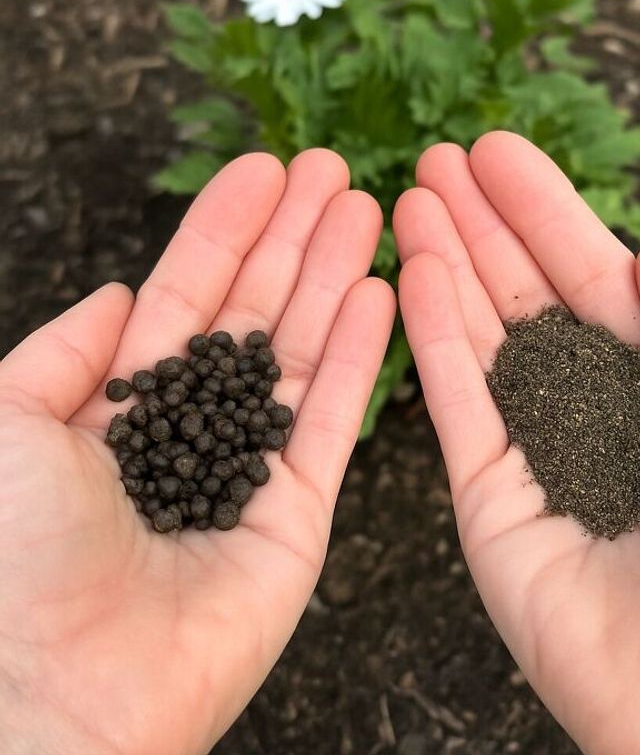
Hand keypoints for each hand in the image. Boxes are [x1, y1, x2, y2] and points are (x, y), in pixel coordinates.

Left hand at [0, 150, 393, 754]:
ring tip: (367, 211)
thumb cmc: (15, 559)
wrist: (58, 694)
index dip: (227, 228)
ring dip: (335, 278)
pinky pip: (334, 419)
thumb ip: (63, 353)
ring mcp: (252, 468)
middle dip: (295, 237)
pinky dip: (359, 357)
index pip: (188, 294)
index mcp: (124, 404)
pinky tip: (378, 294)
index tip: (266, 169)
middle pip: (256, 311)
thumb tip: (121, 295)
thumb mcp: (8, 422)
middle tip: (335, 172)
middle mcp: (195, 428)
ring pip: (303, 352)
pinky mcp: (298, 513)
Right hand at [395, 131, 639, 753]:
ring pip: (479, 337)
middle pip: (522, 294)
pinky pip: (455, 401)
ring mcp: (533, 448)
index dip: (541, 210)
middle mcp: (590, 404)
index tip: (495, 154)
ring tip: (410, 199)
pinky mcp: (488, 495)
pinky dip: (433, 336)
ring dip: (445, 264)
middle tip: (436, 160)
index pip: (589, 274)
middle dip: (480, 223)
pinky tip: (414, 274)